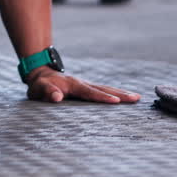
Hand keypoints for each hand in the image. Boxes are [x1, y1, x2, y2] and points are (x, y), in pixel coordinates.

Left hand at [24, 68, 140, 103]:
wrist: (41, 74)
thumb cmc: (40, 85)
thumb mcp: (39, 89)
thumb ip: (47, 92)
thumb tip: (56, 97)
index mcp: (73, 85)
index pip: (90, 92)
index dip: (102, 97)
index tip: (116, 101)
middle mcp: (82, 83)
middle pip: (104, 88)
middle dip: (120, 94)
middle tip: (136, 98)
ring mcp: (86, 85)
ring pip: (106, 88)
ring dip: (121, 93)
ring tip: (137, 97)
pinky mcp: (87, 88)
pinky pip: (103, 90)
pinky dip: (115, 93)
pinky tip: (125, 98)